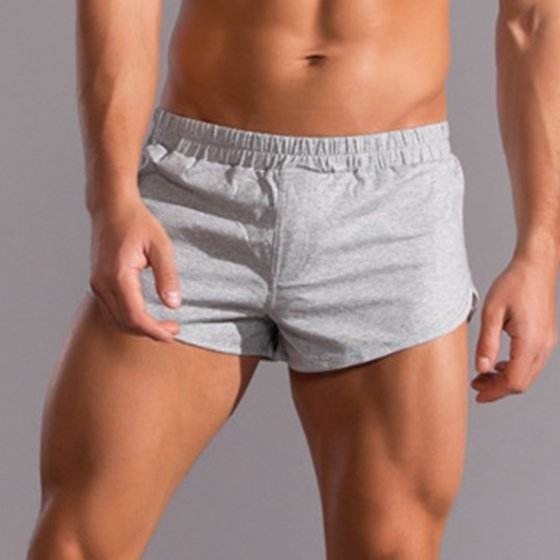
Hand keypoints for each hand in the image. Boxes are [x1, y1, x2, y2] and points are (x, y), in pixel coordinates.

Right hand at [88, 196, 181, 341]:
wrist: (112, 207)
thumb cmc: (138, 223)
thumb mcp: (161, 246)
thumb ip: (167, 276)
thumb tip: (173, 305)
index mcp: (118, 276)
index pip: (135, 317)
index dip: (155, 330)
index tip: (173, 334)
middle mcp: (102, 284)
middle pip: (124, 323)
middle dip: (150, 332)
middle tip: (173, 330)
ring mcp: (96, 284)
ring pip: (116, 320)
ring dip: (139, 328)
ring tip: (163, 326)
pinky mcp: (97, 282)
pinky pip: (110, 310)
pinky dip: (128, 319)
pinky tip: (146, 316)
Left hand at [472, 254, 558, 402]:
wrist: (536, 266)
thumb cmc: (513, 283)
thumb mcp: (492, 312)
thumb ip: (486, 343)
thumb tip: (481, 369)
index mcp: (530, 341)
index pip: (514, 381)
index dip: (494, 392)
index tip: (477, 394)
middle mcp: (543, 346)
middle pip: (522, 382)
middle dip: (498, 388)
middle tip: (475, 385)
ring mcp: (547, 342)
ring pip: (527, 374)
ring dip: (505, 379)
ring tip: (483, 375)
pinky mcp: (546, 337)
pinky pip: (531, 363)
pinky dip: (514, 368)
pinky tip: (499, 363)